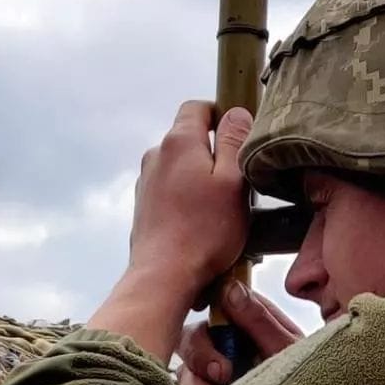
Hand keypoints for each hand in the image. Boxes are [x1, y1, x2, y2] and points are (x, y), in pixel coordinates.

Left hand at [128, 100, 251, 295]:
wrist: (164, 276)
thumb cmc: (204, 232)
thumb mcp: (234, 181)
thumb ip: (235, 141)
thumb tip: (235, 113)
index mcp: (179, 142)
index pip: (197, 107)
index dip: (221, 115)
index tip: (239, 137)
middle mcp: (157, 156)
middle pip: (190, 139)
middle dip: (214, 153)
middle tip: (238, 182)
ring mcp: (147, 182)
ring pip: (182, 167)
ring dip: (201, 180)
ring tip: (222, 210)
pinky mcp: (145, 206)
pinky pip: (172, 191)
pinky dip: (187, 199)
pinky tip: (203, 225)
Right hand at [175, 281, 303, 384]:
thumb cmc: (307, 378)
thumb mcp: (287, 349)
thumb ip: (259, 320)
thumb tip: (230, 288)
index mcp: (249, 318)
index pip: (214, 301)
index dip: (206, 311)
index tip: (216, 329)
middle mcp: (228, 339)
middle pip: (192, 334)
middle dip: (200, 354)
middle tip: (221, 373)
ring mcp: (216, 368)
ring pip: (186, 368)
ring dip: (198, 384)